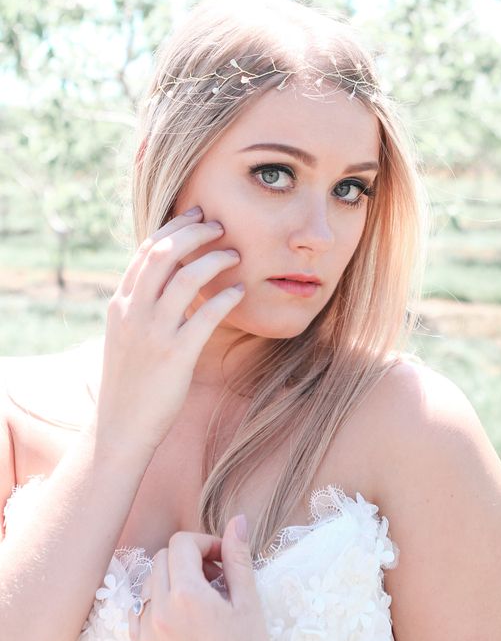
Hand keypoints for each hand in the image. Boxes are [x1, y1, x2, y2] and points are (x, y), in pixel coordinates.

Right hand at [93, 206, 243, 458]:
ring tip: (236, 255)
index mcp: (120, 303)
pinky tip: (240, 290)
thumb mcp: (126, 335)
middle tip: (220, 226)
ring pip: (186, 278)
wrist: (121, 425)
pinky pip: (206, 314)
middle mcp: (133, 312)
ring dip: (215, 259)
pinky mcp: (176, 355)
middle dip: (196, 232)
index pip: (146, 251)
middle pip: (165, 254)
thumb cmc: (131, 380)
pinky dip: (226, 296)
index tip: (196, 215)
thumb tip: (167, 279)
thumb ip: (141, 305)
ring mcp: (153, 332)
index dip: (174, 227)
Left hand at [127, 517, 296, 640]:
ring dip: (172, 580)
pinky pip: (138, 613)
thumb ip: (238, 557)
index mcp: (187, 596)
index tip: (223, 558)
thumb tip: (237, 519)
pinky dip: (157, 605)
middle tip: (216, 578)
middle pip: (163, 558)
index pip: (181, 543)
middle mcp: (159, 613)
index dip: (205, 542)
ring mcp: (146, 636)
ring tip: (202, 600)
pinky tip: (183, 619)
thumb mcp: (249, 602)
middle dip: (189, 559)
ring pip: (149, 583)